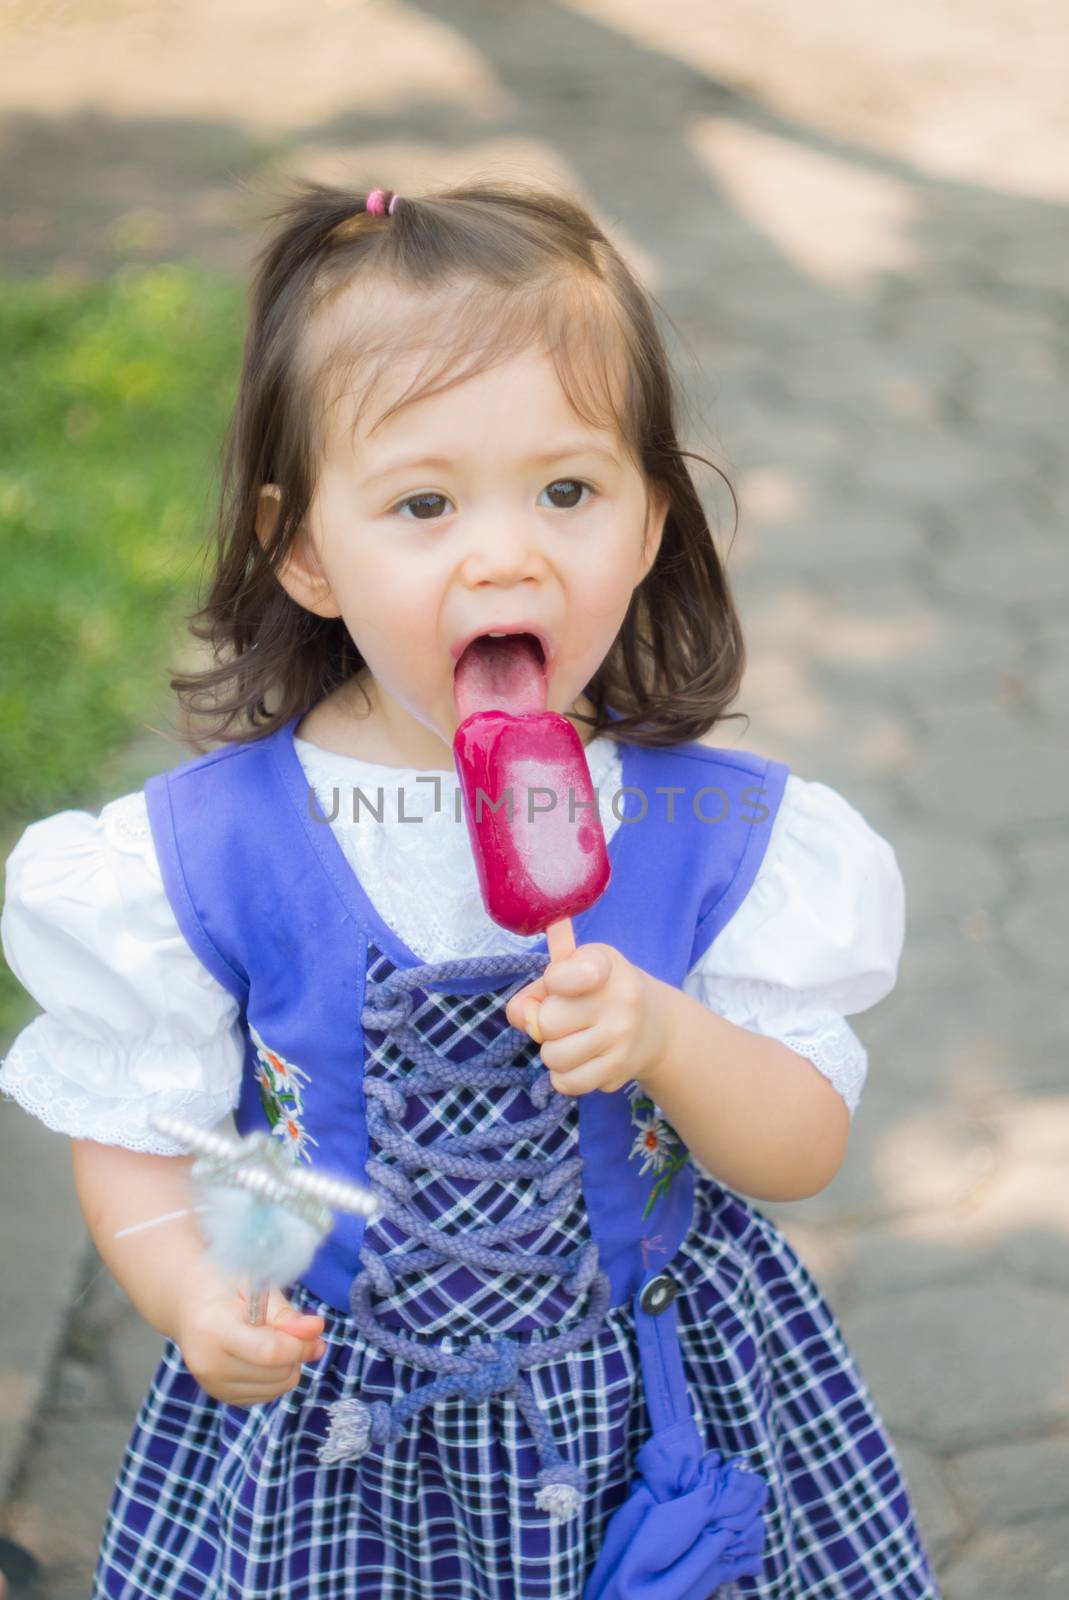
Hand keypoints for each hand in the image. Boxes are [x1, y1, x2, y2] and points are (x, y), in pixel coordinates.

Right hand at [174, 1252, 327, 1406]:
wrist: (189, 1304)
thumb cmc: (225, 1287)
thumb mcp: (254, 1285)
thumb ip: (284, 1312)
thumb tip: (316, 1330)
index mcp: (214, 1329)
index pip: (269, 1352)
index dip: (301, 1343)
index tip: (318, 1326)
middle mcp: (209, 1364)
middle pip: (276, 1372)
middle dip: (298, 1351)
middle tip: (297, 1327)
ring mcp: (213, 1385)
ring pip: (276, 1387)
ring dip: (290, 1364)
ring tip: (277, 1338)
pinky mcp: (221, 1396)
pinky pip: (267, 1395)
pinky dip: (277, 1376)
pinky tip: (266, 1354)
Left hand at [504, 942, 668, 1096]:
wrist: (656, 1025)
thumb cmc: (598, 993)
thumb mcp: (571, 972)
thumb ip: (536, 990)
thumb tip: (522, 1017)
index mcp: (606, 965)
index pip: (575, 973)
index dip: (556, 980)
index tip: (557, 981)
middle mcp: (620, 1000)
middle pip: (547, 1022)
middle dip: (546, 1024)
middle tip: (565, 1018)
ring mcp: (622, 1038)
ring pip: (553, 1057)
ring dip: (552, 1052)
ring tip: (572, 1039)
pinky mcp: (619, 1070)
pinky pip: (567, 1083)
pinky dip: (564, 1075)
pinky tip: (580, 1060)